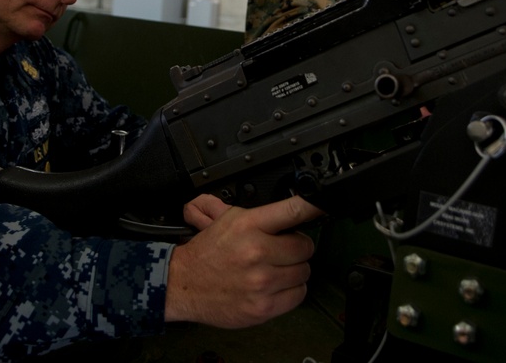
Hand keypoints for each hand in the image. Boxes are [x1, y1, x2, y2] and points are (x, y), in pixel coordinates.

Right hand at [164, 194, 323, 327]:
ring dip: (293, 270)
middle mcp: (256, 251)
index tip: (323, 204)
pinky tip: (274, 286)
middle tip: (281, 250)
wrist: (182, 284)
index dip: (313, 206)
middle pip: (305, 246)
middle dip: (296, 247)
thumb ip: (255, 209)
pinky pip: (298, 295)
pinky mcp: (263, 306)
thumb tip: (287, 200)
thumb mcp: (225, 219)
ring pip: (304, 271)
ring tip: (274, 269)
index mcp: (248, 224)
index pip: (292, 211)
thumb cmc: (206, 253)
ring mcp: (261, 281)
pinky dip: (290, 291)